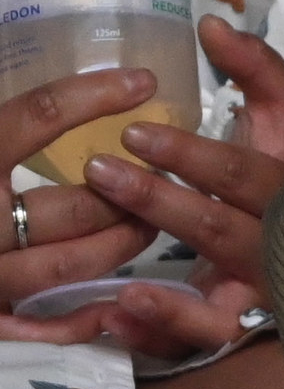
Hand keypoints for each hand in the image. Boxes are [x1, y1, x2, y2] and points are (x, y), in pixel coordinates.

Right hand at [0, 73, 161, 335]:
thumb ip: (3, 121)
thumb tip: (30, 66)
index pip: (35, 118)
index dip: (91, 96)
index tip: (141, 81)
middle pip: (70, 205)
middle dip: (125, 190)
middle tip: (162, 171)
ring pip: (67, 264)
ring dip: (119, 243)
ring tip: (147, 220)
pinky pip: (42, 323)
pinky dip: (83, 314)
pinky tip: (118, 298)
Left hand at [72, 21, 283, 360]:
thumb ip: (258, 71)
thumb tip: (212, 24)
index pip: (248, 172)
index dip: (195, 156)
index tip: (136, 132)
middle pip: (223, 229)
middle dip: (161, 203)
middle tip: (100, 171)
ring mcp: (267, 293)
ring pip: (215, 298)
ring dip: (166, 297)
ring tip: (119, 282)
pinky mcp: (243, 328)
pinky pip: (201, 341)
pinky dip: (161, 331)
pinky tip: (120, 313)